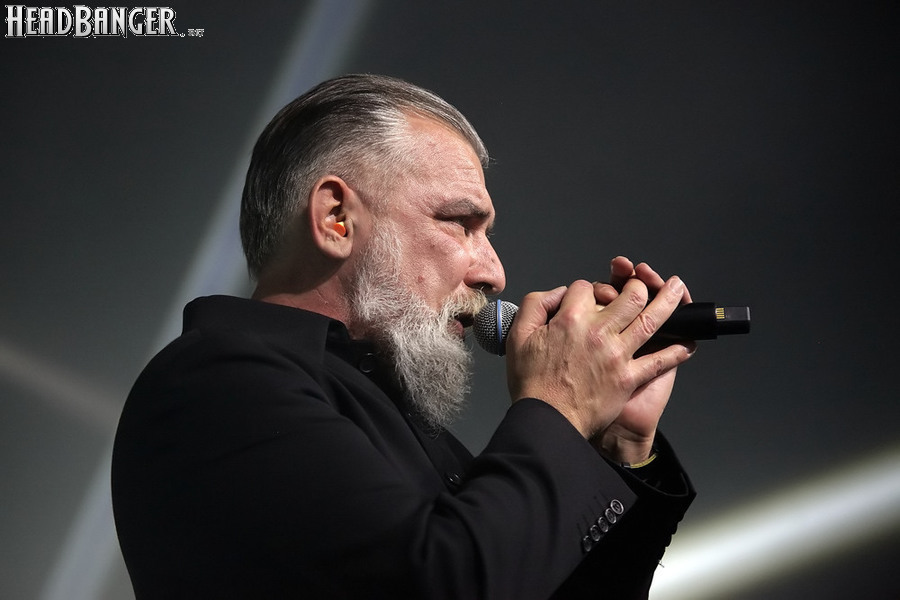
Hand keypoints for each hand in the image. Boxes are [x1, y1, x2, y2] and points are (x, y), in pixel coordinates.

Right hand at [505, 272, 694, 447]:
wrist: (546, 421)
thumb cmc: (532, 383)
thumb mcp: (518, 336)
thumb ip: (534, 306)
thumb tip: (556, 294)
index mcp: (571, 319)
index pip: (586, 287)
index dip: (586, 289)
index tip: (585, 299)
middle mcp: (598, 332)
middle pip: (628, 295)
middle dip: (636, 285)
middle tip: (639, 286)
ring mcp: (617, 354)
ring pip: (650, 319)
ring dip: (668, 301)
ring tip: (678, 288)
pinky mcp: (628, 377)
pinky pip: (659, 360)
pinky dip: (676, 350)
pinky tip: (687, 342)